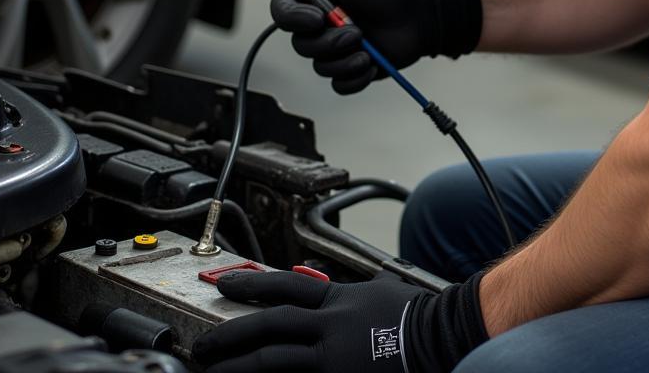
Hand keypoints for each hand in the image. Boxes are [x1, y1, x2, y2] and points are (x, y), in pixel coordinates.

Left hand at [192, 269, 487, 372]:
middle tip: (201, 344)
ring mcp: (333, 358)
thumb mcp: (383, 290)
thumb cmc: (420, 314)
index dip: (251, 285)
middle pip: (271, 326)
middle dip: (232, 334)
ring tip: (212, 370)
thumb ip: (355, 295)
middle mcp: (330, 326)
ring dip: (239, 366)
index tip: (224, 284)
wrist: (447, 334)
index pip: (286, 287)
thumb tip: (347, 293)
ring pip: (275, 361)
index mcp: (339, 299)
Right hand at [268, 0, 481, 93]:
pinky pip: (338, 85)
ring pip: (319, 66)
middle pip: (300, 44)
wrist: (420, 14)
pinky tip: (370, 63)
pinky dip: (354, 78)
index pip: (281, 11)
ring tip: (367, 47)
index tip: (315, 18)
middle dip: (329, 42)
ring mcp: (335, 46)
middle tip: (356, 30)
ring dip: (344, 59)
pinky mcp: (351, 67)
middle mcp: (319, 22)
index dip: (292, 19)